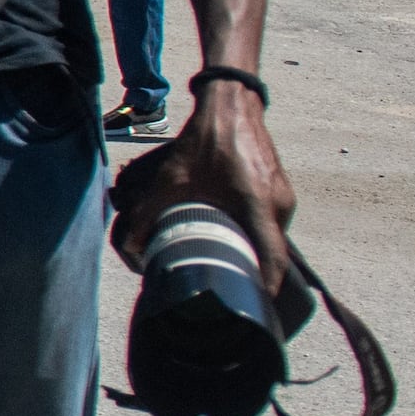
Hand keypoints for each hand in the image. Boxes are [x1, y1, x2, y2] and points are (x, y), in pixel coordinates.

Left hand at [116, 77, 297, 296]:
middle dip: (252, 275)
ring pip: (272, 238)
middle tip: (228, 293)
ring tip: (228, 270)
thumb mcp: (173, 178)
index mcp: (260, 208)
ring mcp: (284, 198)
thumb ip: (149, 211)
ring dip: (253, 254)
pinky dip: (255, 235)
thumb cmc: (207, 140)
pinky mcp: (279, 190)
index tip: (255, 311)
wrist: (231, 104)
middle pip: (272, 254)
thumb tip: (130, 245)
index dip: (266, 291)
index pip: (274, 263)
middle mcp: (280, 206)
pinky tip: (234, 241)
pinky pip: (271, 223)